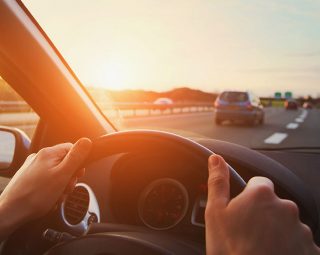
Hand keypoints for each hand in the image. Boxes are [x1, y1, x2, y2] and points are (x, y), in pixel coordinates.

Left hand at [0, 138, 91, 239]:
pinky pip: (47, 181)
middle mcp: (39, 157)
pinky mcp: (28, 178)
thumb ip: (76, 157)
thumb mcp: (63, 175)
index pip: (72, 149)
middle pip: (65, 162)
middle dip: (69, 177)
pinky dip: (51, 189)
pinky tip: (49, 198)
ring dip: (61, 186)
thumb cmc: (35, 196)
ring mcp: (32, 168)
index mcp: (48, 153)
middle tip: (66, 188)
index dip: (78, 163)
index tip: (78, 175)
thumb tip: (86, 141)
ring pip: (56, 173)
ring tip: (56, 196)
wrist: (11, 212)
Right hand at [205, 154, 319, 254]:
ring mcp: (301, 229)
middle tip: (248, 232)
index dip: (249, 196)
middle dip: (263, 214)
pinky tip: (273, 254)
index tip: (243, 211)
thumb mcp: (216, 212)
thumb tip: (216, 159)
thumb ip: (218, 181)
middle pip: (274, 204)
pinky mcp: (310, 249)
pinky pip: (298, 242)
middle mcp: (286, 207)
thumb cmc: (231, 249)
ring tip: (260, 247)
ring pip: (286, 223)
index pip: (259, 183)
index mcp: (262, 195)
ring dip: (277, 231)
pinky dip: (289, 247)